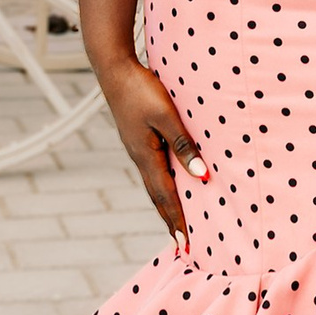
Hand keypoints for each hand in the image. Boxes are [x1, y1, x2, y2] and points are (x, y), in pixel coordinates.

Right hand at [97, 53, 203, 240]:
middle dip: (170, 221)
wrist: (114, 69)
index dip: (177, 220)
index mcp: (146, 155)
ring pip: (154, 184)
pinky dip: (162, 186)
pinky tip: (169, 184)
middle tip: (182, 244)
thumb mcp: (166, 115)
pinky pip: (153, 170)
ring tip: (175, 222)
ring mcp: (137, 148)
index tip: (185, 244)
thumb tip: (201, 175)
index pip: (165, 196)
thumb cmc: (141, 89)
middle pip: (158, 197)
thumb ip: (183, 144)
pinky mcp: (138, 138)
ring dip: (166, 205)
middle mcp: (140, 157)